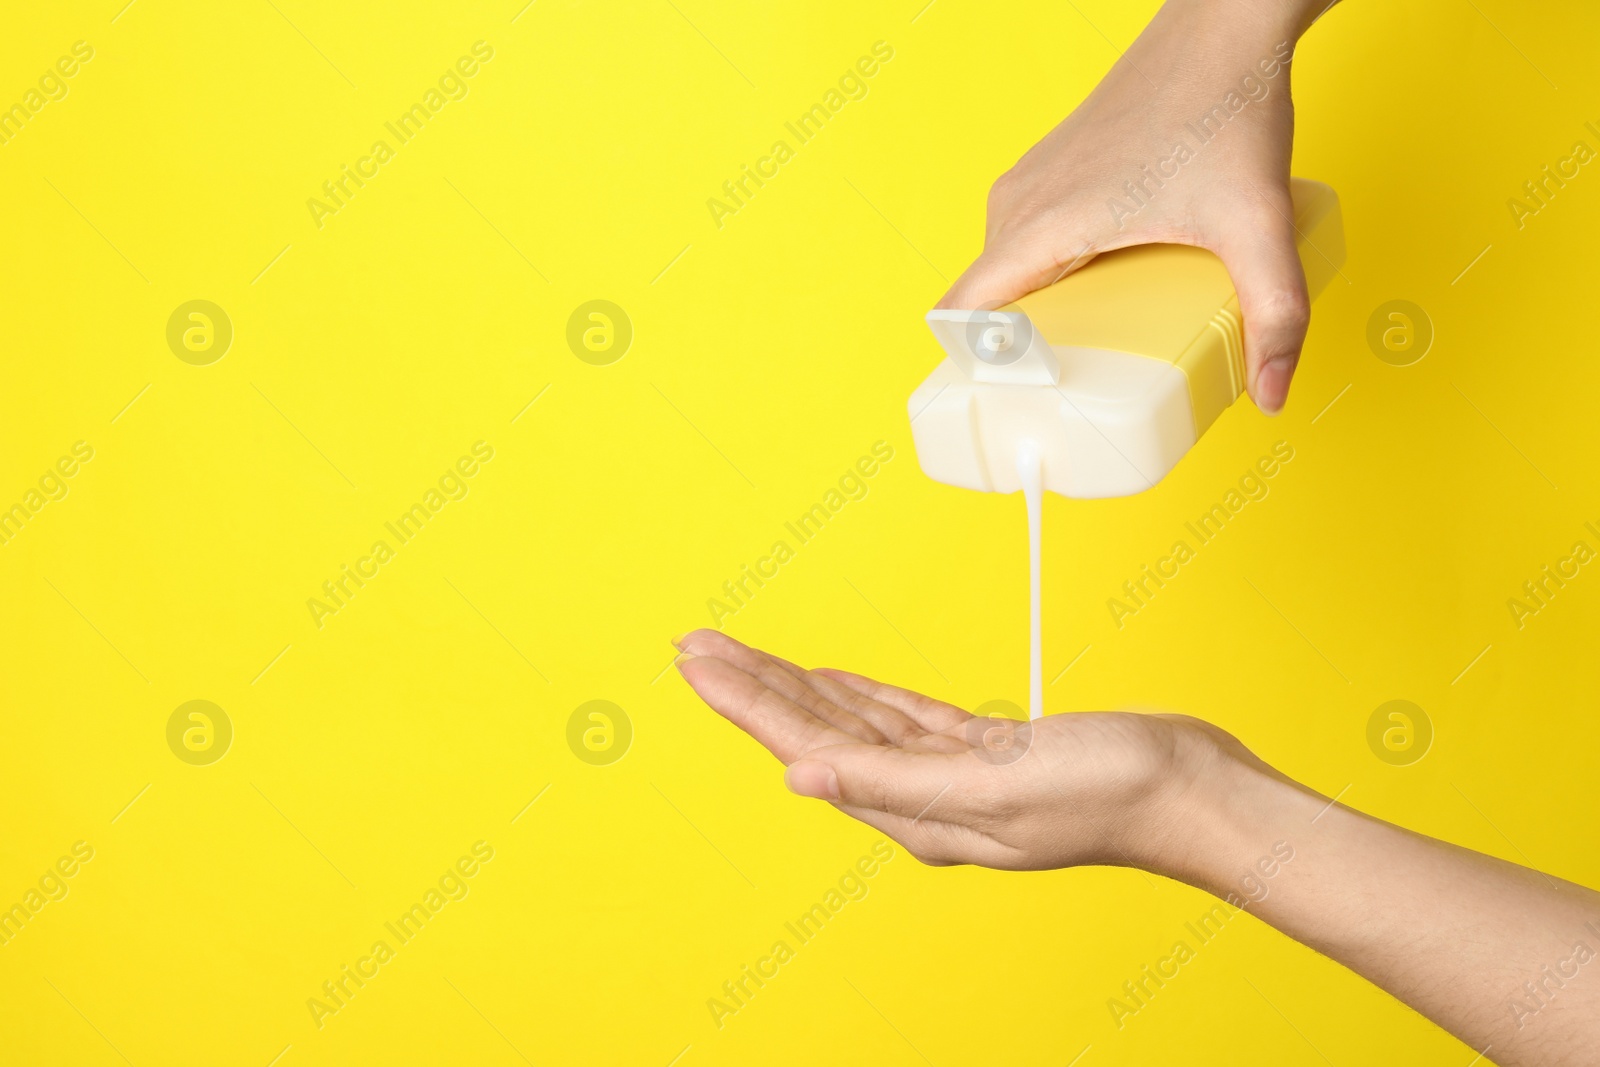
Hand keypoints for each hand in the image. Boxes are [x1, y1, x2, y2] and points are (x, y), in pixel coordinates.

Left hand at [672, 629, 1250, 874]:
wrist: (1189, 789)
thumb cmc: (1105, 795)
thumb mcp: (990, 788)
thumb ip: (890, 781)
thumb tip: (798, 777)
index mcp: (912, 812)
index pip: (805, 747)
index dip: (747, 702)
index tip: (696, 663)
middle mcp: (920, 797)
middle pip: (815, 730)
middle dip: (754, 686)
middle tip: (696, 645)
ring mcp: (951, 775)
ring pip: (853, 721)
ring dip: (798, 685)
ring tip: (746, 654)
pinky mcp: (985, 752)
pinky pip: (903, 719)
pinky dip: (863, 694)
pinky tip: (834, 679)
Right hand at [938, 0, 1330, 413]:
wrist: (1223, 25)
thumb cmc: (1224, 106)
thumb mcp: (1258, 223)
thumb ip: (1275, 313)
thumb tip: (1273, 393)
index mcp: (1044, 225)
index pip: (962, 316)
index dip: (973, 373)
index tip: (1011, 411)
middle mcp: (1020, 203)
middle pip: (983, 306)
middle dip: (1012, 358)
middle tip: (1067, 397)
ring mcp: (1030, 181)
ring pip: (1001, 273)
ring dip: (1027, 316)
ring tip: (1084, 353)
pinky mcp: (1049, 168)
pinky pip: (1020, 242)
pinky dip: (1040, 278)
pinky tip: (1097, 292)